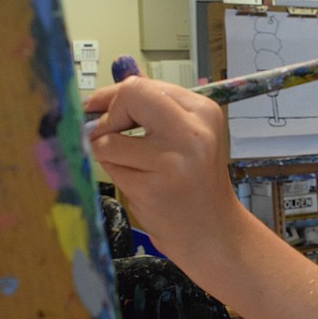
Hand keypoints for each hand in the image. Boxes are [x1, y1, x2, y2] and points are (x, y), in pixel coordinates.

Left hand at [85, 77, 240, 260]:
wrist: (214, 232)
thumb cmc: (196, 185)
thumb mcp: (188, 139)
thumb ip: (154, 111)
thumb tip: (109, 92)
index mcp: (203, 112)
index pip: (142, 85)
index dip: (113, 98)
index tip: (102, 111)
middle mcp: (193, 131)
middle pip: (129, 97)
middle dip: (108, 117)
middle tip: (110, 137)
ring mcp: (172, 159)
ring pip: (108, 138)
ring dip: (109, 155)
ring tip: (136, 170)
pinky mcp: (152, 186)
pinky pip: (110, 168)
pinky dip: (117, 176)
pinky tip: (142, 187)